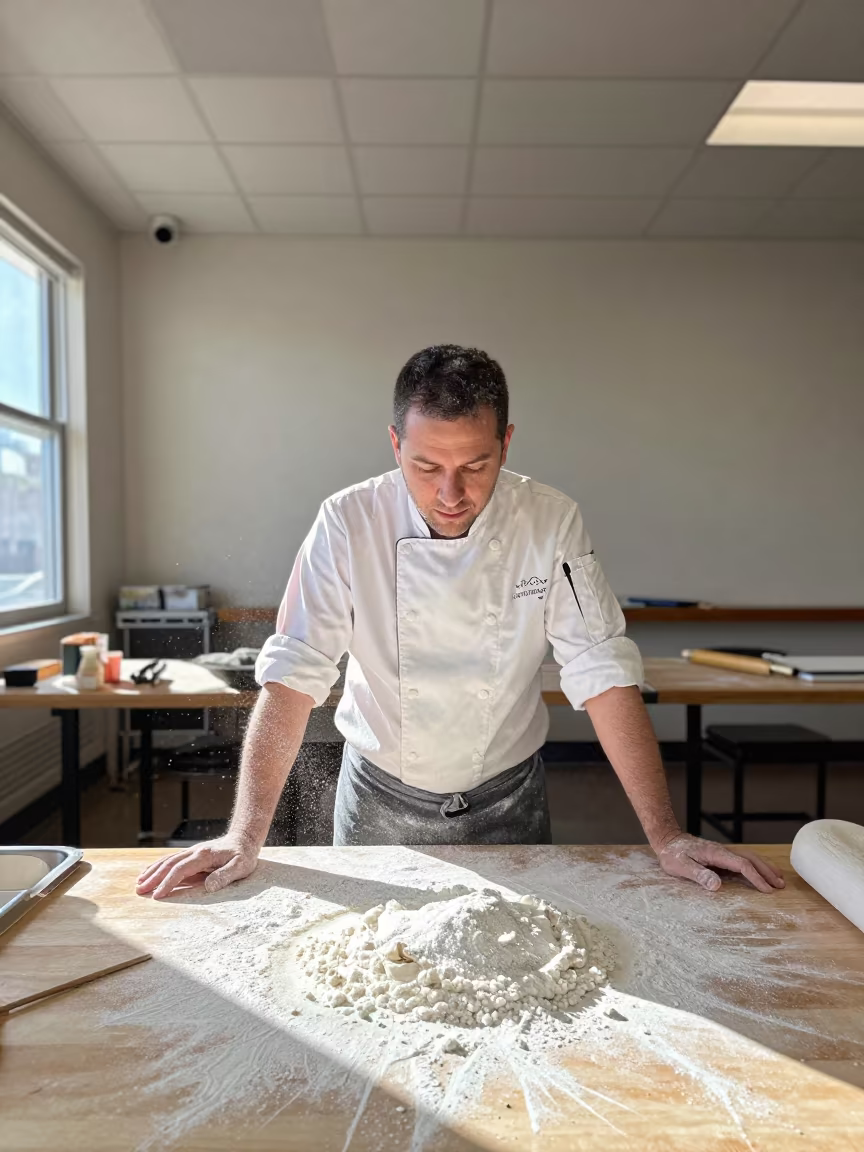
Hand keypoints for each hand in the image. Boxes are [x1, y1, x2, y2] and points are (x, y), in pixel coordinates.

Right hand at [136, 834, 259, 899]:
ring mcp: (192, 852)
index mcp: (204, 856)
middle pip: (169, 864)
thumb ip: (225, 875)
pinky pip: (171, 860)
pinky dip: (158, 866)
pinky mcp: (191, 855)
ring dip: (152, 871)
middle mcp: (194, 852)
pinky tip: (149, 872)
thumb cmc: (244, 855)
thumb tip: (209, 886)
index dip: (168, 882)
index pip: (181, 870)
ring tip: (138, 883)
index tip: (157, 895)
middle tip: (139, 891)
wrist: (244, 838)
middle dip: (153, 878)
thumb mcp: (241, 866)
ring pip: (167, 860)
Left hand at [654, 832, 784, 893]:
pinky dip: (756, 866)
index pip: (741, 865)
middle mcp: (723, 851)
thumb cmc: (673, 855)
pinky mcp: (721, 856)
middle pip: (751, 859)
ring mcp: (723, 853)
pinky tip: (761, 873)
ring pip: (750, 858)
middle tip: (781, 885)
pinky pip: (743, 861)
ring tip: (779, 879)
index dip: (755, 877)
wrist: (668, 840)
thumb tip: (717, 886)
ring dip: (765, 868)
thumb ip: (699, 875)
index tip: (767, 890)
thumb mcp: (682, 867)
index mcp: (716, 853)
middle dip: (767, 872)